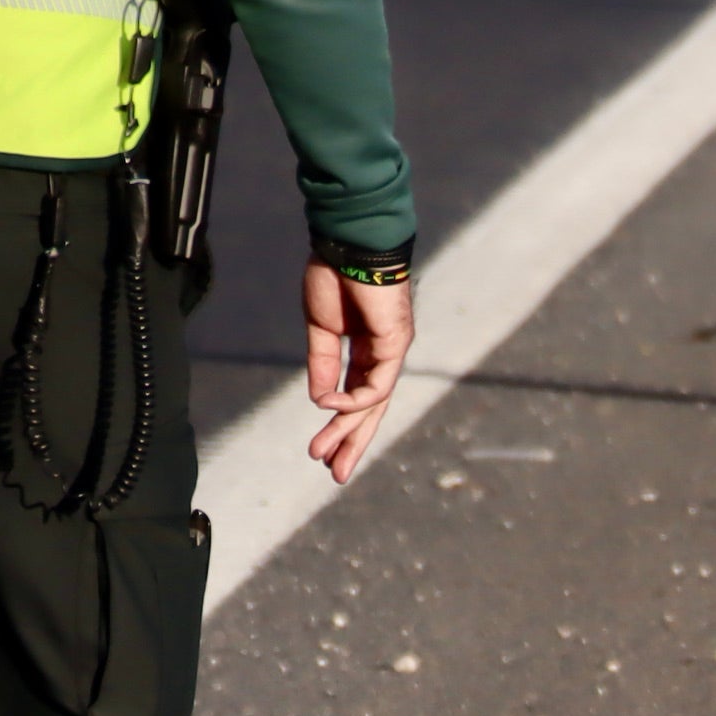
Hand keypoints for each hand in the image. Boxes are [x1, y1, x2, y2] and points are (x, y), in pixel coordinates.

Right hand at [301, 258, 412, 483]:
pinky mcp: (395, 342)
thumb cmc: (334, 275)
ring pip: (374, 403)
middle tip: (334, 473)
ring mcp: (391, 350)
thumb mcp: (321, 328)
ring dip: (349, 430)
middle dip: (350, 441)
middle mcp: (382, 354)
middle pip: (370, 408)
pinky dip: (354, 398)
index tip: (321, 450)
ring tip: (327, 456)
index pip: (356, 395)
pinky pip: (377, 383)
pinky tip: (331, 407)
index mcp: (364, 348)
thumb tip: (320, 400)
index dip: (340, 424)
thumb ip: (322, 364)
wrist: (347, 243)